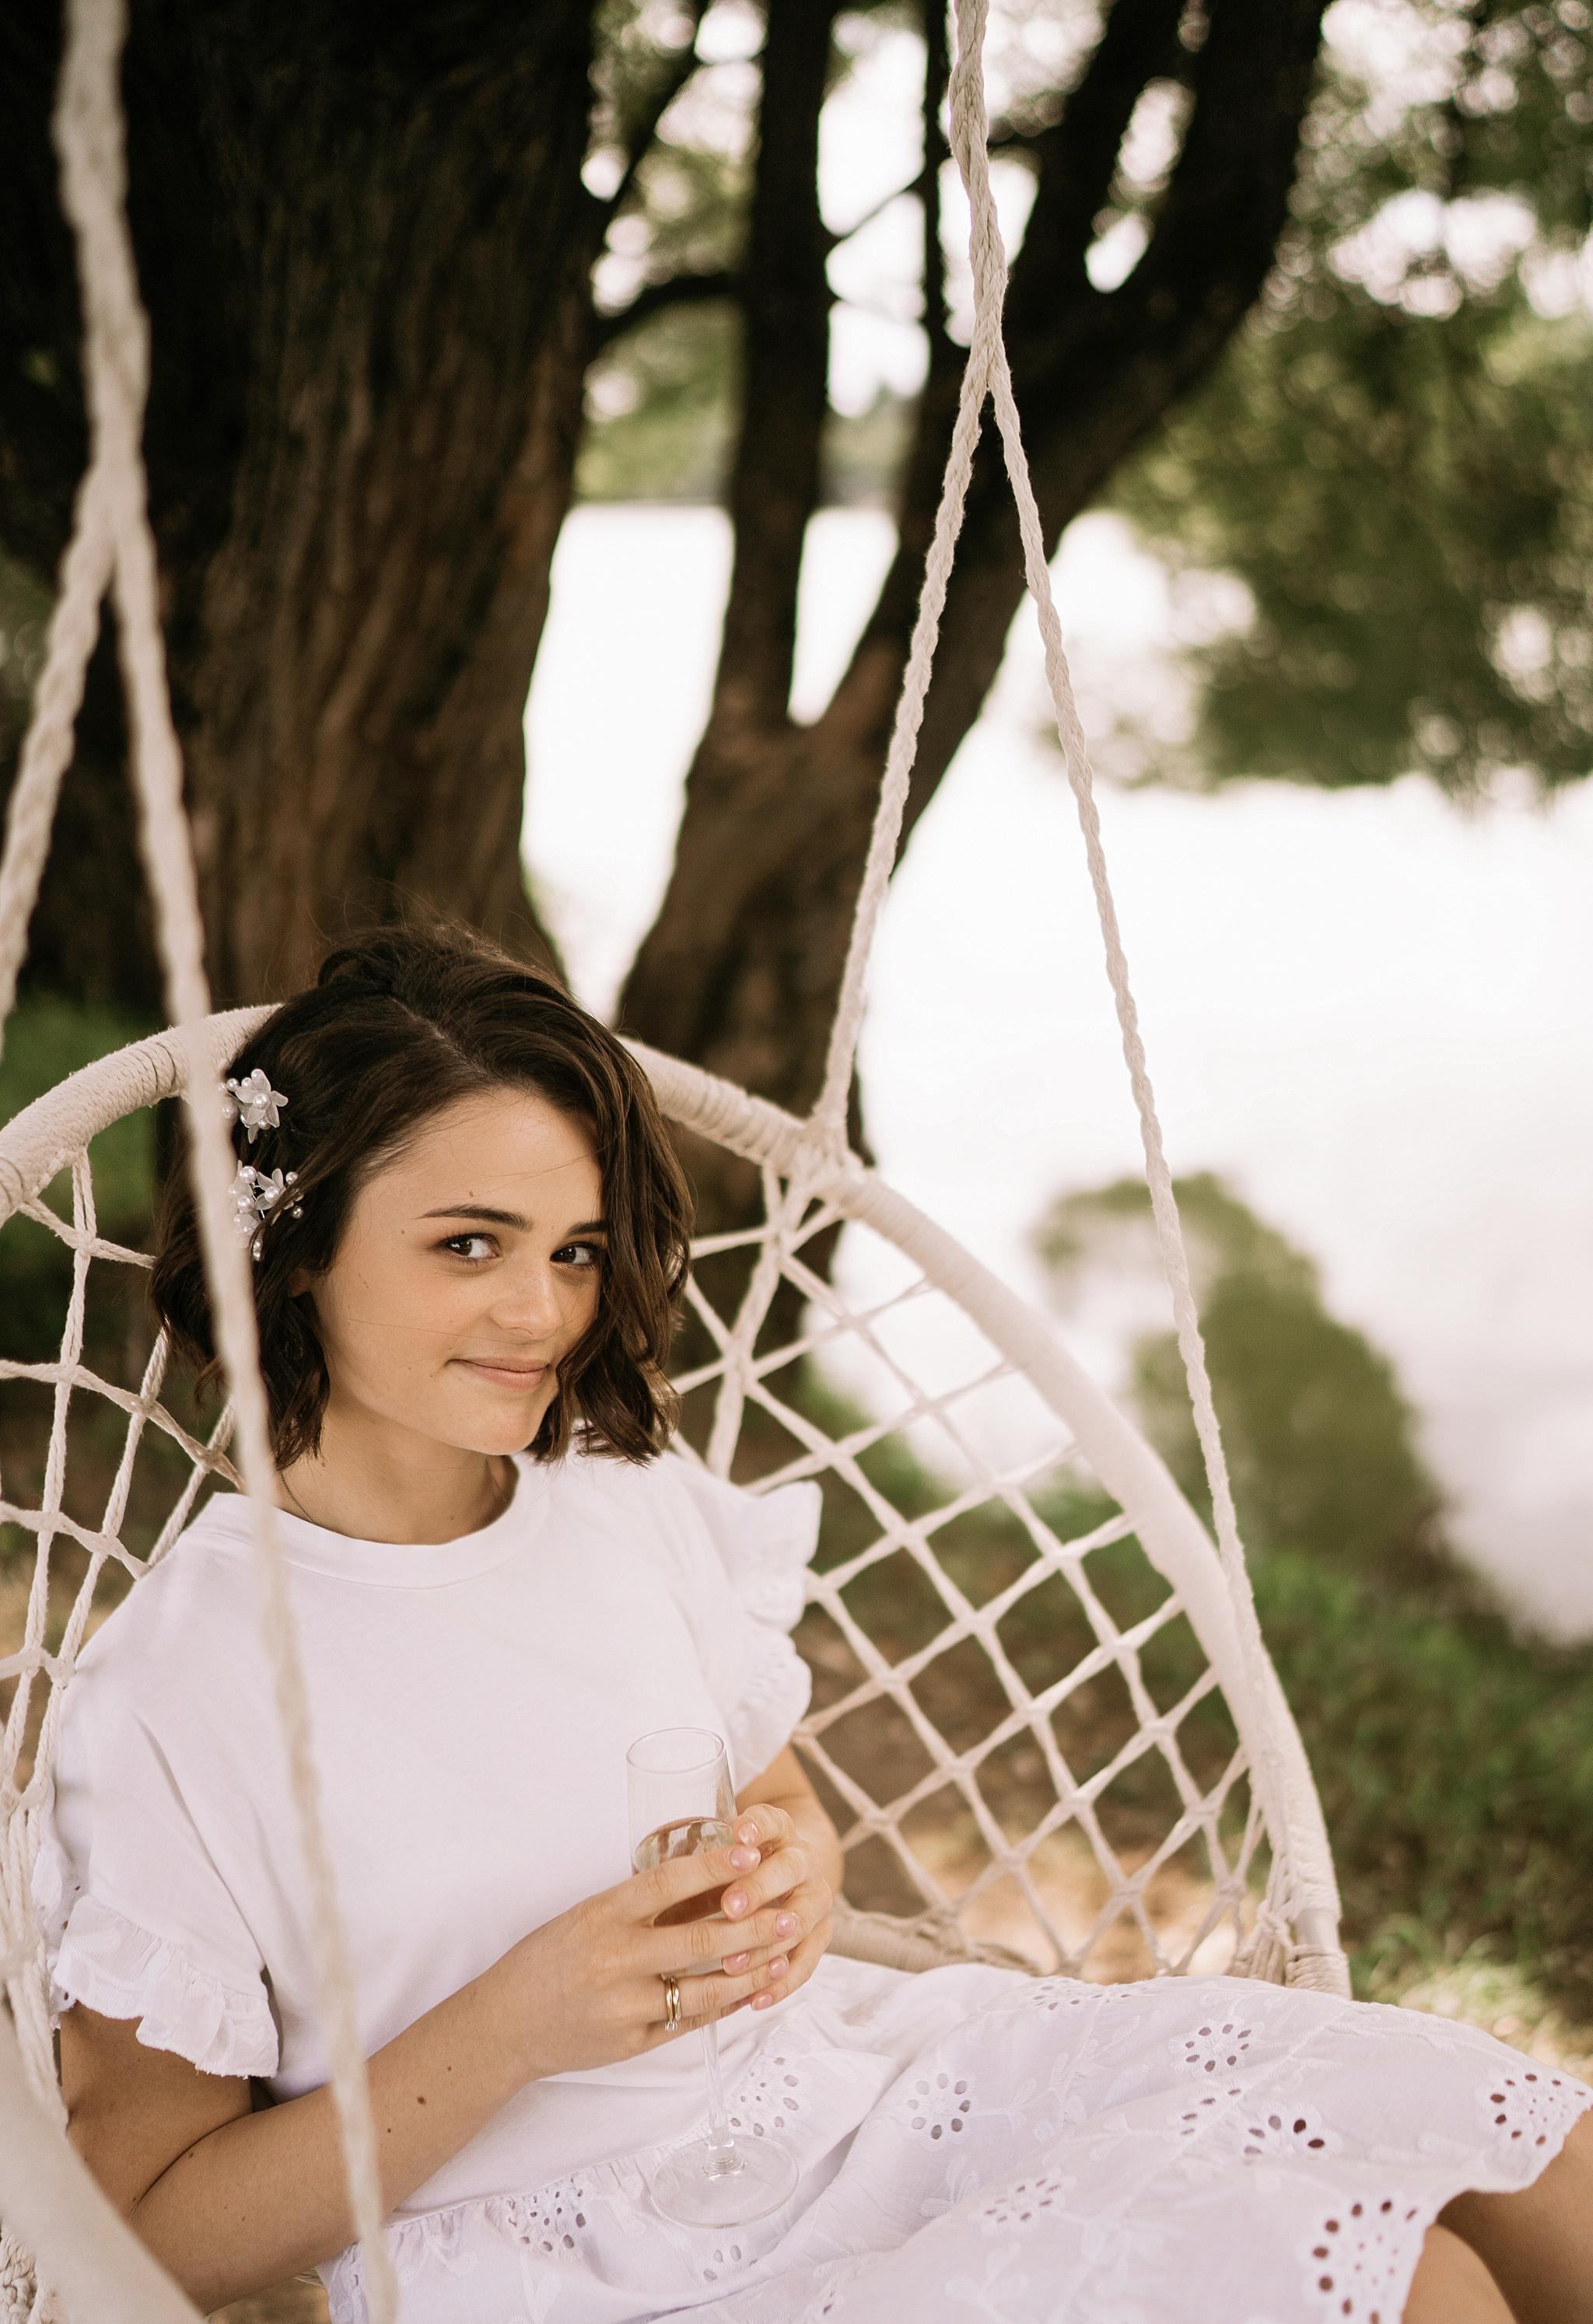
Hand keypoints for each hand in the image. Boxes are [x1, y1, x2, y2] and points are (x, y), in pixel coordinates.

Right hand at [495, 1838, 796, 2081]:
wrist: (506, 2025)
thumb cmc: (546, 1959)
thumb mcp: (584, 1915)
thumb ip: (635, 1904)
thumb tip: (697, 1876)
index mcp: (601, 1915)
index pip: (667, 1882)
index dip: (713, 1865)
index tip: (749, 1851)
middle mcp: (615, 1960)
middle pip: (700, 1938)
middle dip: (753, 1924)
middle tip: (791, 1910)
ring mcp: (625, 2006)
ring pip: (706, 1987)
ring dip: (752, 1970)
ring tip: (784, 1952)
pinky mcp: (633, 2043)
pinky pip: (691, 2021)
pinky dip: (726, 2004)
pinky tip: (752, 1990)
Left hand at [712, 1799, 834, 2014]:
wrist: (784, 1876)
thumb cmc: (732, 1866)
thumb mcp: (718, 1852)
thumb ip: (697, 1858)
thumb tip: (643, 1864)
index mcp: (777, 1829)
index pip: (771, 1820)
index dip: (757, 1826)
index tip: (738, 1833)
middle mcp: (802, 1858)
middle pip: (791, 1867)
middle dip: (759, 1888)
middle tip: (729, 1907)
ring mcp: (815, 1896)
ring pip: (802, 1919)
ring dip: (766, 1942)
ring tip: (731, 1964)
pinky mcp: (820, 1933)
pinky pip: (808, 1961)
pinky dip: (782, 1982)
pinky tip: (755, 1999)